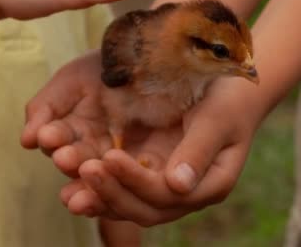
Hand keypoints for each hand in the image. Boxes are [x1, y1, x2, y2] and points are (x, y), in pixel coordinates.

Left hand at [23, 51, 257, 225]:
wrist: (232, 91)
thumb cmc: (229, 100)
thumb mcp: (218, 118)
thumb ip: (198, 150)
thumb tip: (177, 185)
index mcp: (210, 184)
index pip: (167, 194)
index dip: (136, 180)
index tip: (108, 157)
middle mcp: (188, 194)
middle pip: (145, 208)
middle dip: (111, 192)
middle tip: (83, 169)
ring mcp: (169, 188)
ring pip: (130, 204)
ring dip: (100, 198)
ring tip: (68, 191)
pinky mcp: (152, 175)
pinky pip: (124, 189)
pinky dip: (101, 188)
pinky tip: (75, 179)